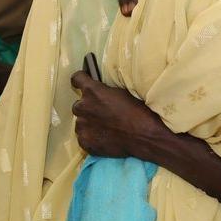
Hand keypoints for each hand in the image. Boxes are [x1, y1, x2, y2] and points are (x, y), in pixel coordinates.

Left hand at [71, 70, 189, 160]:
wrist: (143, 136)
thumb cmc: (137, 112)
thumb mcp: (122, 93)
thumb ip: (104, 92)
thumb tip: (100, 94)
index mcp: (92, 91)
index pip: (77, 79)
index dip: (80, 81)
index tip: (82, 83)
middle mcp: (82, 107)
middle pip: (78, 105)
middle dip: (88, 108)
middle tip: (102, 113)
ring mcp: (82, 126)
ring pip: (81, 122)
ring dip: (89, 123)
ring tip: (105, 128)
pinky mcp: (85, 142)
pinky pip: (84, 137)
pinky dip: (92, 137)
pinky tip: (105, 138)